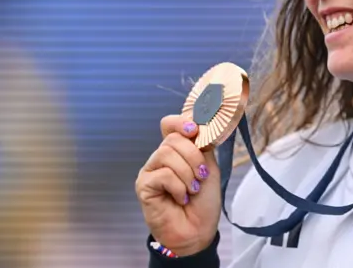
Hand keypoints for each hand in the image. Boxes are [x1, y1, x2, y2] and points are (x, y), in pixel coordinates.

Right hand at [136, 115, 221, 255]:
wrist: (198, 230)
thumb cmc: (204, 201)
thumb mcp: (209, 167)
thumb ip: (202, 146)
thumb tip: (198, 125)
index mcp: (177, 150)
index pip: (170, 124)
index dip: (181, 122)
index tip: (195, 130)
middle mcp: (161, 157)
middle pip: (172, 139)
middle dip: (193, 157)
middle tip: (201, 176)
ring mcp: (150, 171)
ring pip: (166, 154)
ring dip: (187, 173)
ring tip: (193, 189)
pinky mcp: (143, 185)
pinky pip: (163, 174)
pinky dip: (178, 187)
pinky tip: (181, 198)